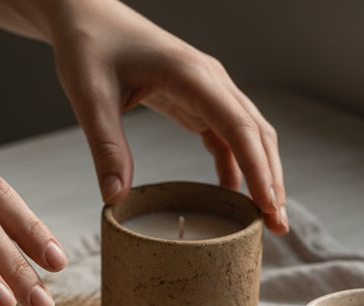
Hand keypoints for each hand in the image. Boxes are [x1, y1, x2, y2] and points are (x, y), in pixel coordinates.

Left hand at [49, 1, 287, 233]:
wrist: (86, 17)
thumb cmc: (89, 48)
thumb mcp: (90, 98)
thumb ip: (106, 147)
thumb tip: (115, 198)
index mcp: (190, 74)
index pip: (238, 126)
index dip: (258, 168)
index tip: (269, 205)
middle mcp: (209, 79)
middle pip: (256, 132)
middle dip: (271, 179)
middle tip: (278, 226)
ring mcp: (206, 89)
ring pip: (248, 134)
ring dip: (260, 173)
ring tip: (265, 218)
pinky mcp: (195, 99)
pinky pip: (226, 135)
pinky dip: (235, 165)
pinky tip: (233, 195)